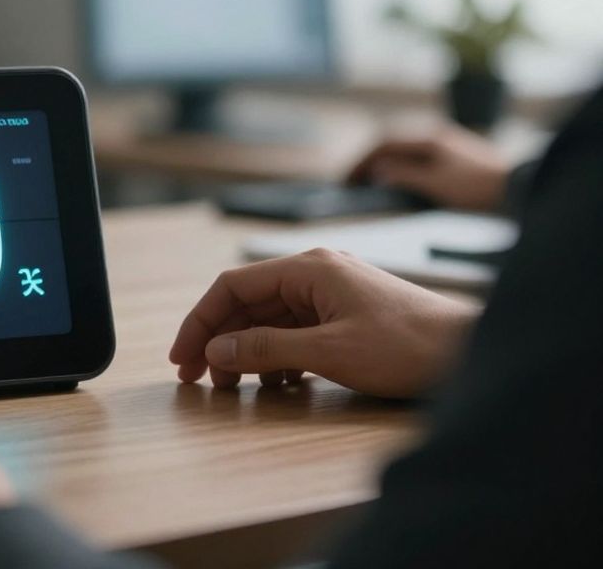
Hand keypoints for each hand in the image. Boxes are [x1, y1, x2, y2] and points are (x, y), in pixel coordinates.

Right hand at [169, 249, 477, 398]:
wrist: (472, 352)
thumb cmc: (409, 345)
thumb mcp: (329, 351)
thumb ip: (267, 348)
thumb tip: (217, 350)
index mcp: (308, 268)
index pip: (231, 286)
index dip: (199, 322)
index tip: (182, 358)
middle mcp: (316, 273)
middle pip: (246, 303)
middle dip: (218, 340)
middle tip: (197, 378)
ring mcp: (331, 294)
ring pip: (268, 320)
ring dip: (246, 351)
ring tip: (233, 386)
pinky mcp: (345, 316)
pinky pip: (294, 332)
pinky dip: (277, 357)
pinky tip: (277, 384)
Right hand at [347, 126, 510, 210]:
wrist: (517, 187)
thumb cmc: (477, 187)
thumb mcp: (435, 183)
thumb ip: (404, 174)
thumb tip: (378, 170)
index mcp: (427, 137)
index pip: (383, 143)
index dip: (361, 161)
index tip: (346, 180)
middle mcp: (434, 134)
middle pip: (391, 142)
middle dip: (368, 160)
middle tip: (352, 180)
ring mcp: (444, 142)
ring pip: (403, 148)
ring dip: (383, 162)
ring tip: (369, 181)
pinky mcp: (452, 154)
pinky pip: (415, 154)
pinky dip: (399, 165)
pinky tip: (397, 178)